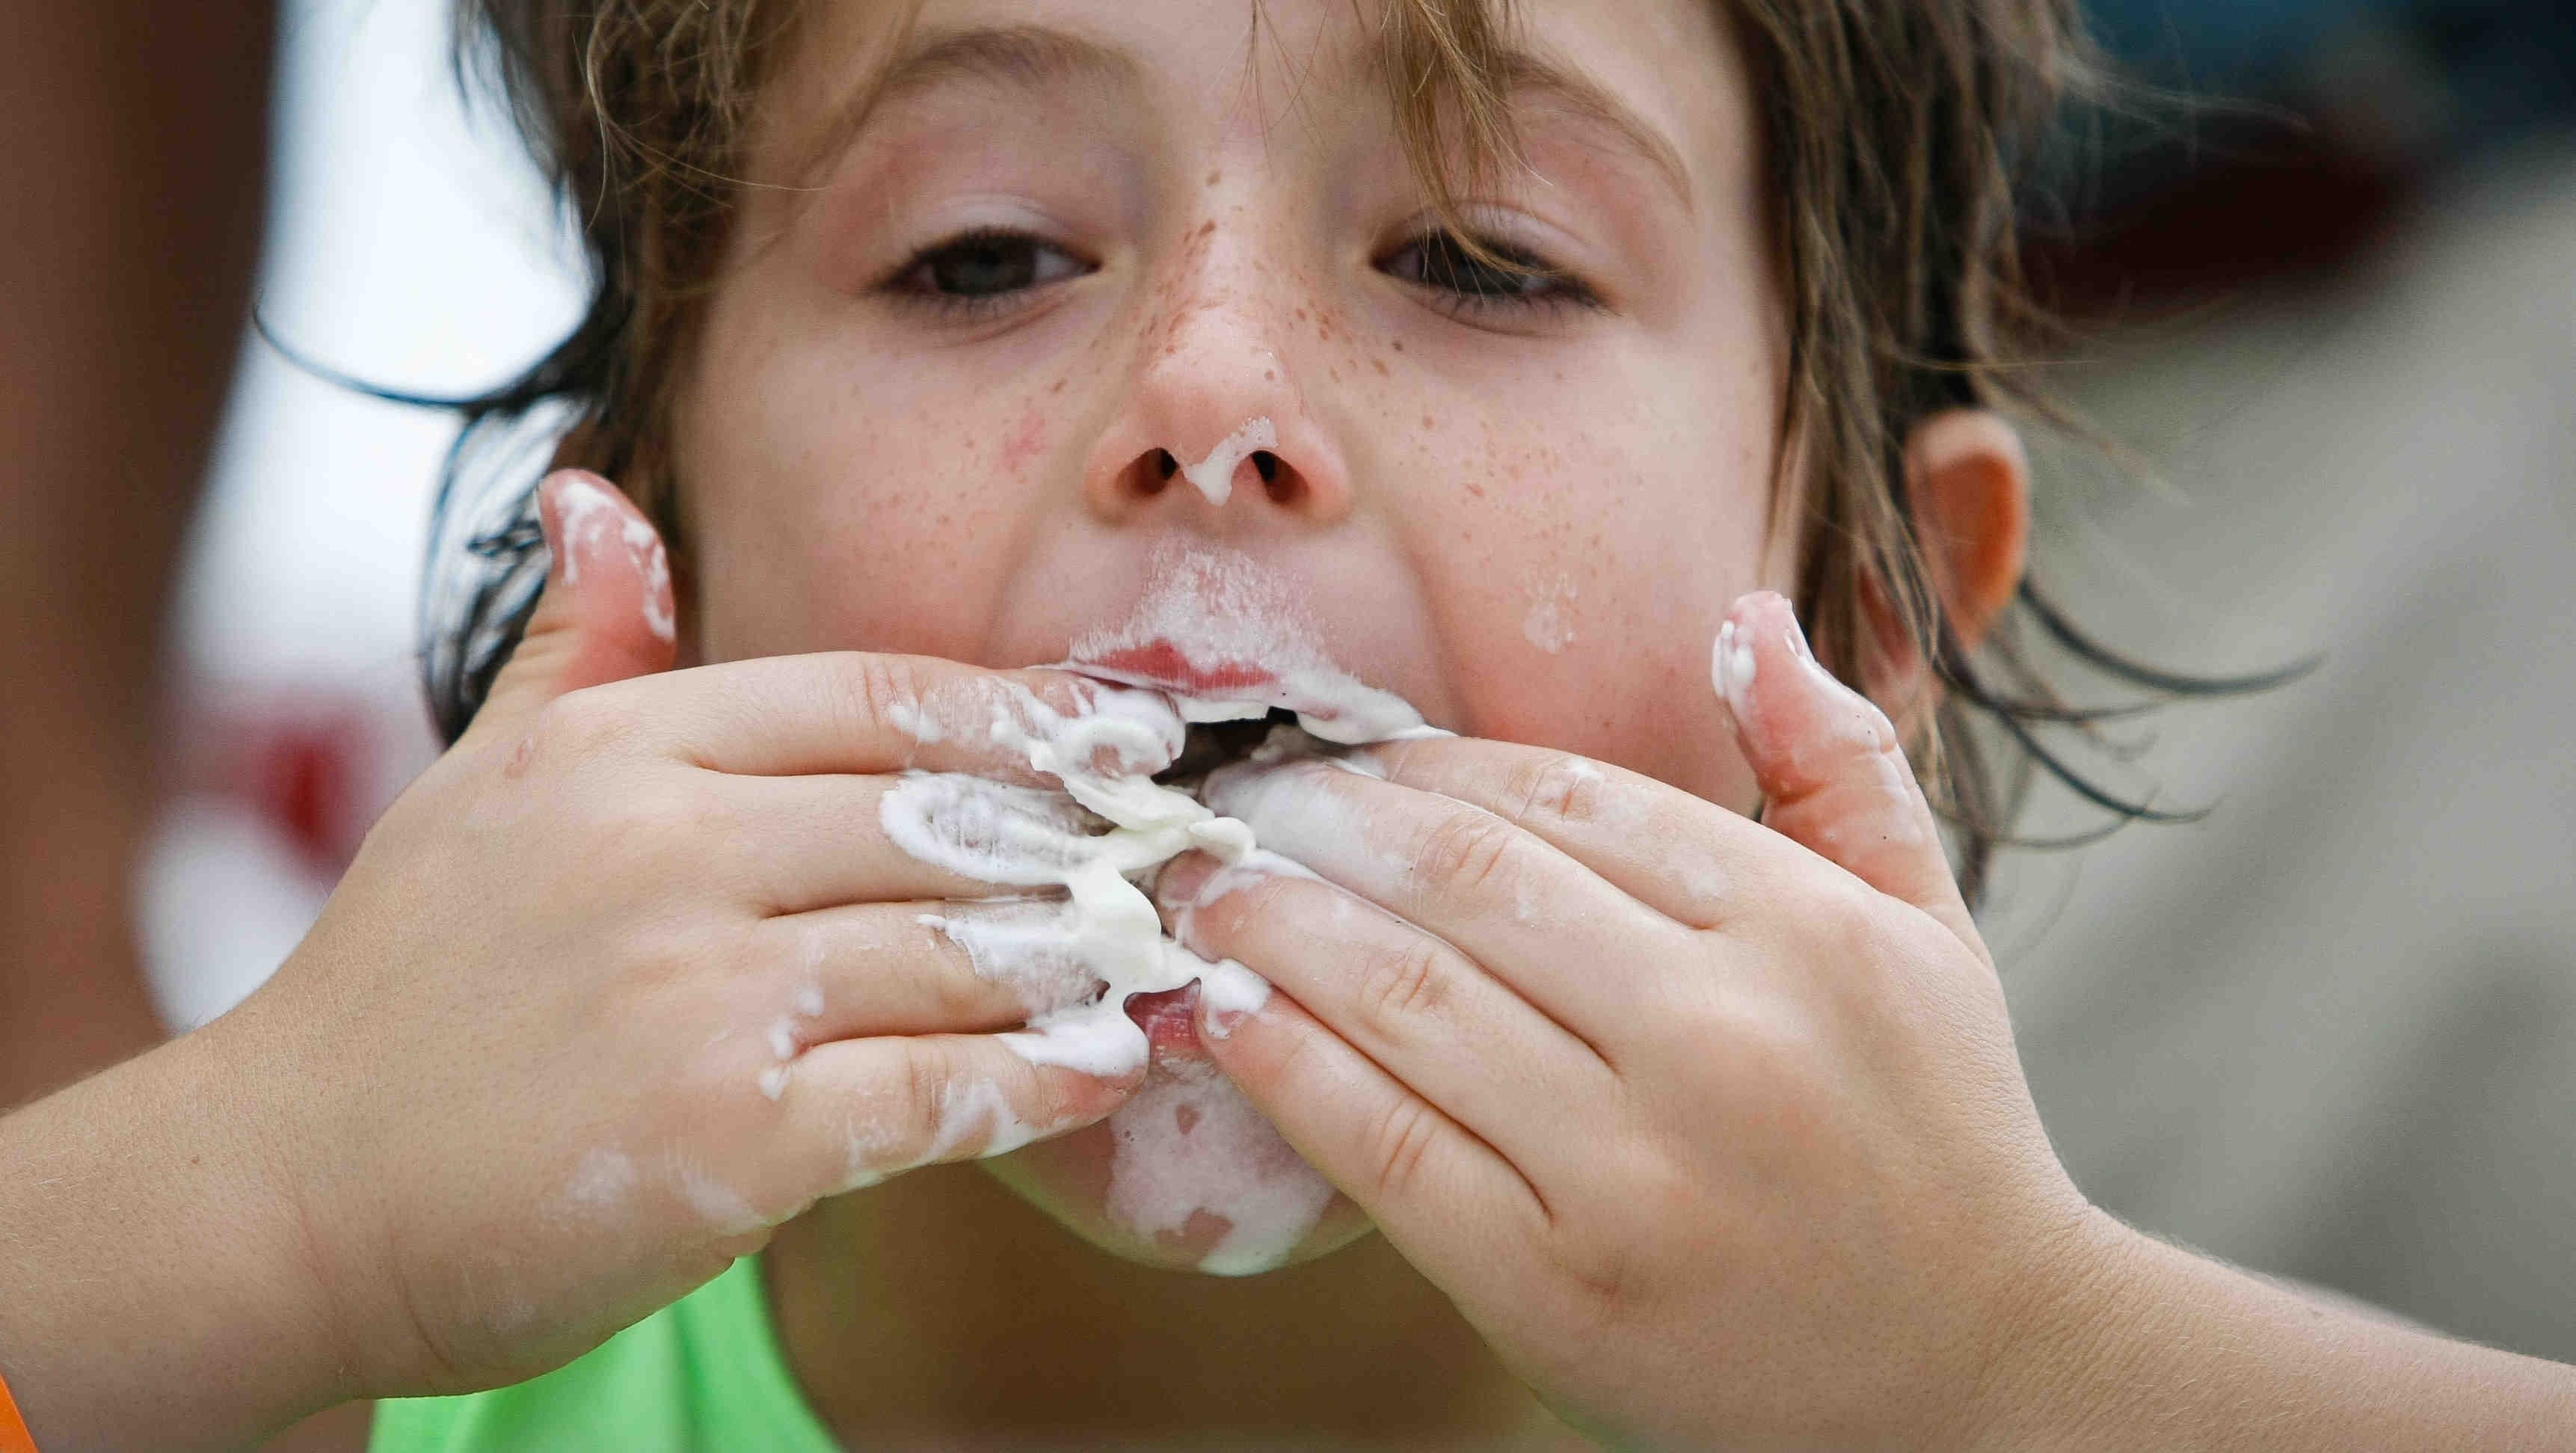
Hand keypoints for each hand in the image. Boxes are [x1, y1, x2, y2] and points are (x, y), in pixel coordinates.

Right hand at [213, 472, 1143, 1399]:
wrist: (277, 1192)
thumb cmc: (400, 987)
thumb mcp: (481, 783)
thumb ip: (578, 645)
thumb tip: (596, 488)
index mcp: (621, 749)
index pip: (880, 698)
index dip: (1029, 713)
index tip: (1132, 734)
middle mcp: (664, 850)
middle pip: (947, 818)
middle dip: (1089, 840)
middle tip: (1194, 854)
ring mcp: (696, 994)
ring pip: (962, 950)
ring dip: (1090, 959)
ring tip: (1176, 958)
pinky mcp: (725, 1138)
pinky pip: (931, 1091)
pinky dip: (1035, 1082)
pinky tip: (1107, 1070)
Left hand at [1158, 589, 2097, 1446]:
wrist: (1987, 1375)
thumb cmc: (1939, 1137)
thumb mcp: (1927, 934)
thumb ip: (1839, 770)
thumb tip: (1747, 617)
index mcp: (1803, 933)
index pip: (1568, 801)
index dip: (1432, 766)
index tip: (1348, 755)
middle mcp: (1718, 1038)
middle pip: (1467, 883)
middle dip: (1323, 825)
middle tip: (1238, 804)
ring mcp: (1634, 1170)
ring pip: (1408, 999)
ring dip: (1278, 928)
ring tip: (1207, 892)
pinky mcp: (1558, 1290)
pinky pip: (1388, 1148)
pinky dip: (1291, 1070)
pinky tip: (1230, 1016)